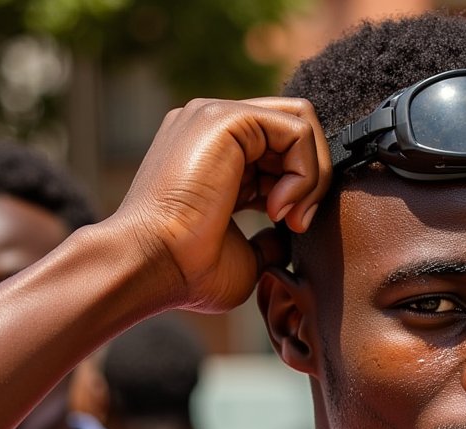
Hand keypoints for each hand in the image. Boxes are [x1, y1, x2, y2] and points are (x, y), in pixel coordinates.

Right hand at [110, 97, 331, 315]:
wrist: (151, 266)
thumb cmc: (188, 272)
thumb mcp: (245, 257)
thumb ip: (268, 238)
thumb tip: (289, 235)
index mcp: (215, 155)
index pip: (280, 149)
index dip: (300, 187)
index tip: (291, 229)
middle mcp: (213, 130)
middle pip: (295, 129)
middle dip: (314, 178)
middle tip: (298, 224)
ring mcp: (216, 119)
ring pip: (301, 124)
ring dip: (313, 177)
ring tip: (290, 219)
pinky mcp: (225, 119)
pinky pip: (296, 130)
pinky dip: (304, 172)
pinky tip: (279, 208)